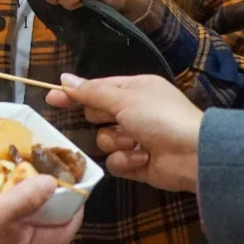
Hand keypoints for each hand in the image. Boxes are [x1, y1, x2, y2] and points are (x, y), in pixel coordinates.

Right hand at [45, 74, 201, 192]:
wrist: (193, 154)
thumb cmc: (160, 117)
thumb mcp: (124, 98)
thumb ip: (91, 92)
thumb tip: (64, 79)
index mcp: (135, 90)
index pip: (96, 89)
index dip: (74, 94)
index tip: (50, 98)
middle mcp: (135, 112)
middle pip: (98, 115)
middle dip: (103, 120)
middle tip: (116, 120)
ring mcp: (136, 139)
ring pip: (105, 141)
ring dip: (118, 142)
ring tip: (136, 143)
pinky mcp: (138, 163)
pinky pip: (116, 162)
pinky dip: (127, 160)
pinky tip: (143, 159)